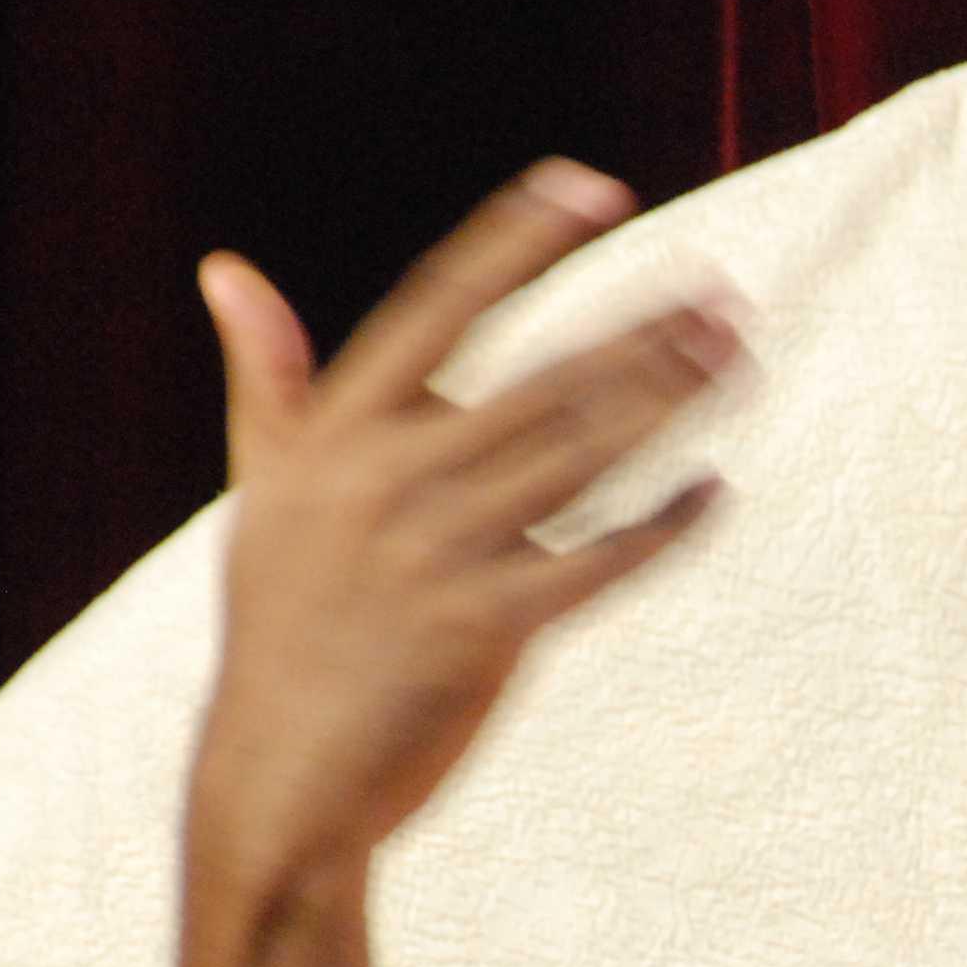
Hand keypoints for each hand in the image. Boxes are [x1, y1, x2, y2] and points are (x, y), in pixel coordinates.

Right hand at [189, 156, 752, 883]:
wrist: (277, 780)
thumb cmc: (283, 630)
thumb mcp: (265, 495)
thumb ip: (269, 382)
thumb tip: (227, 270)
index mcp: (336, 433)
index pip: (440, 305)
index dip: (519, 242)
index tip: (595, 187)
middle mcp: (385, 479)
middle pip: (541, 380)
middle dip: (642, 334)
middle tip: (726, 297)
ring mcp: (434, 554)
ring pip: (579, 459)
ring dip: (669, 405)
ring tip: (739, 360)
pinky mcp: (481, 631)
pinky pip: (595, 564)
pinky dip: (661, 529)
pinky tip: (713, 492)